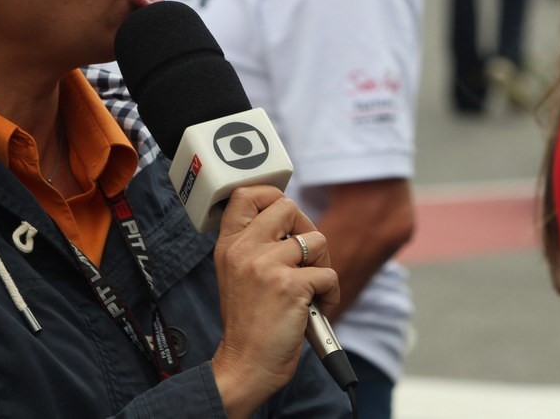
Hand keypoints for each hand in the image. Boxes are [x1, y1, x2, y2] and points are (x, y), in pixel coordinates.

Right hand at [210, 186, 340, 418]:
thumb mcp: (237, 274)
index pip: (246, 194)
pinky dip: (330, 292)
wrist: (246, 365)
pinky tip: (316, 307)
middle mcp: (244, 249)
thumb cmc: (249, 322)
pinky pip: (329, 272)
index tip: (285, 219)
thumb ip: (256, 244)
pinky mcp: (291, 286)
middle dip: (306, 230)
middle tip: (305, 259)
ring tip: (310, 288)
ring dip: (322, 264)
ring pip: (316, 239)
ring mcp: (266, 266)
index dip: (272, 196)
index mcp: (229, 245)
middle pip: (288, 207)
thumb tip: (292, 219)